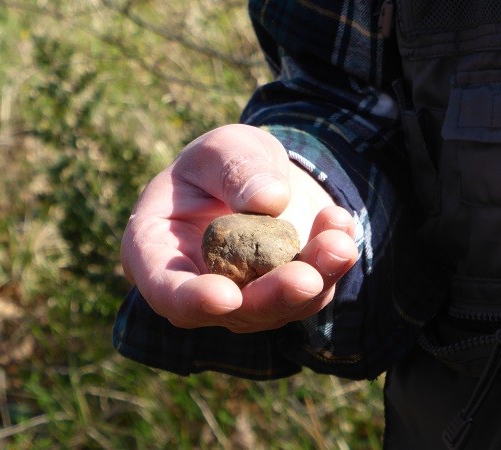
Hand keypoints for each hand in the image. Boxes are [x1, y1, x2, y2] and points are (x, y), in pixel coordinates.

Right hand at [120, 124, 358, 332]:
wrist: (256, 175)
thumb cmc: (221, 162)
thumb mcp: (222, 148)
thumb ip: (235, 168)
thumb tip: (269, 201)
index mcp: (159, 252)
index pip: (167, 290)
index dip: (193, 301)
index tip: (226, 297)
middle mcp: (200, 285)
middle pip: (234, 310)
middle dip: (273, 297)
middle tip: (306, 279)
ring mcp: (244, 297)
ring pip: (281, 307)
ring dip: (316, 278)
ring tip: (339, 241)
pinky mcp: (283, 293)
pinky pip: (312, 289)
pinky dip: (331, 263)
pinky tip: (342, 229)